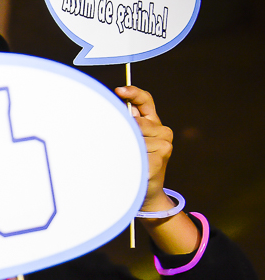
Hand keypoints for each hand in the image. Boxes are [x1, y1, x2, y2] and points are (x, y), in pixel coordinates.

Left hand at [117, 85, 173, 213]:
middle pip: (135, 122)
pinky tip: (128, 167)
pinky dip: (125, 160)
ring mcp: (164, 146)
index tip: (118, 90)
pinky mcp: (158, 161)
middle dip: (122, 131)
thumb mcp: (130, 139)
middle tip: (114, 143)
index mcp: (154, 123)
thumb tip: (117, 112)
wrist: (147, 189)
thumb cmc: (134, 161)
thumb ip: (127, 125)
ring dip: (123, 149)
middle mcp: (163, 131)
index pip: (145, 100)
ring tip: (124, 159)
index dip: (133, 93)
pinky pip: (134, 154)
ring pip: (133, 139)